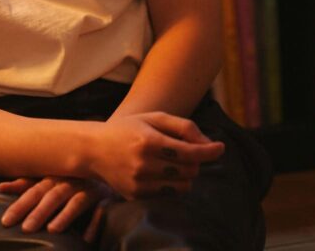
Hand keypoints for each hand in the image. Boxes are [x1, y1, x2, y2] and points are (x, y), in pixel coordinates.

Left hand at [0, 175, 113, 240]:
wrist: (107, 163)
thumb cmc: (72, 176)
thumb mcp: (50, 179)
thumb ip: (28, 183)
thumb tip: (0, 187)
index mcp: (54, 177)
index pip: (33, 189)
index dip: (19, 201)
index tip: (4, 217)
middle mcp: (70, 180)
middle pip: (52, 195)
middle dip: (39, 211)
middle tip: (25, 229)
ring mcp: (88, 187)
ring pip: (76, 201)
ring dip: (64, 215)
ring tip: (52, 230)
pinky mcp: (105, 197)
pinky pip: (101, 210)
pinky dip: (95, 222)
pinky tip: (86, 237)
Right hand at [92, 110, 224, 200]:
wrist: (93, 149)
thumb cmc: (127, 129)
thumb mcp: (152, 118)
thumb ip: (182, 127)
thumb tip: (209, 144)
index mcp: (149, 141)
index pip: (190, 152)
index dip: (209, 151)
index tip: (221, 148)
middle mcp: (144, 164)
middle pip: (190, 170)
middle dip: (195, 161)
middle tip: (188, 151)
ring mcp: (140, 183)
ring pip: (183, 186)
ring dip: (186, 174)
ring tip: (174, 162)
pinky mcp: (136, 196)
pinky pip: (168, 195)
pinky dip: (172, 184)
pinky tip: (162, 172)